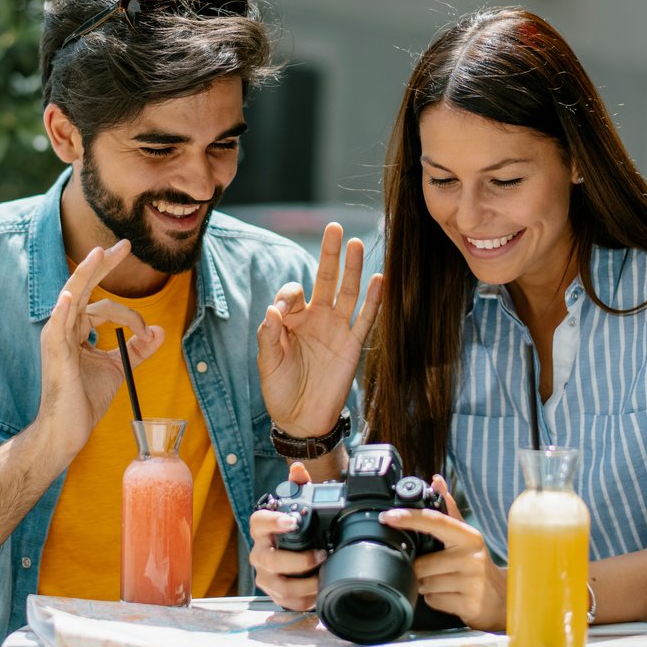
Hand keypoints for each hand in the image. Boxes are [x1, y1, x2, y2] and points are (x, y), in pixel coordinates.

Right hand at [33, 239, 163, 472]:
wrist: (68, 430)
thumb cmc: (86, 399)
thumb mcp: (119, 367)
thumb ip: (138, 348)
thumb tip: (160, 330)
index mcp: (76, 330)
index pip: (104, 308)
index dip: (130, 316)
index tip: (147, 332)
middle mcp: (64, 328)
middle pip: (84, 288)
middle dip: (104, 265)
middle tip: (125, 245)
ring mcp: (56, 337)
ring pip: (72, 297)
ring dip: (86, 274)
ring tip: (100, 254)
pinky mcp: (55, 352)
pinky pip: (58, 325)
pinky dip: (63, 309)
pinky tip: (70, 295)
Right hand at [248, 463, 324, 611]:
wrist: (292, 558)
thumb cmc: (295, 530)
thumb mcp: (299, 507)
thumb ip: (298, 486)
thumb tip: (297, 469)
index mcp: (262, 530)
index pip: (258, 522)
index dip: (273, 521)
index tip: (292, 521)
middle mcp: (259, 554)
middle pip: (271, 560)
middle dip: (298, 560)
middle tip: (321, 554)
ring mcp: (265, 576)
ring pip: (280, 586)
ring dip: (306, 584)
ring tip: (324, 576)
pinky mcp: (274, 595)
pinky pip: (288, 602)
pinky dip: (305, 599)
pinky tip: (319, 591)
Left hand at [257, 223, 381, 437]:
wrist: (301, 419)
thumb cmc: (280, 389)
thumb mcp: (267, 362)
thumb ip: (269, 335)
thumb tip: (273, 309)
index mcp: (292, 320)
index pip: (294, 293)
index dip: (288, 294)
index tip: (283, 310)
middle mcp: (316, 319)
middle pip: (325, 279)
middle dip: (329, 254)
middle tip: (334, 227)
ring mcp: (336, 330)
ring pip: (348, 292)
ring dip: (352, 268)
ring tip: (355, 243)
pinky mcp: (352, 345)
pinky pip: (366, 319)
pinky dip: (373, 300)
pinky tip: (379, 279)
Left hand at [380, 475, 507, 631]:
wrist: (501, 597)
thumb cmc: (477, 564)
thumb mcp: (466, 536)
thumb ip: (448, 509)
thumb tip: (436, 481)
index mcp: (468, 536)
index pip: (434, 521)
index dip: (409, 518)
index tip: (388, 517)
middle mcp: (471, 557)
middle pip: (422, 563)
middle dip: (420, 569)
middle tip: (434, 570)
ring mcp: (472, 582)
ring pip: (426, 584)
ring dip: (427, 585)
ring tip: (444, 583)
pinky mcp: (470, 604)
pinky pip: (434, 601)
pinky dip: (435, 600)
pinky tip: (449, 595)